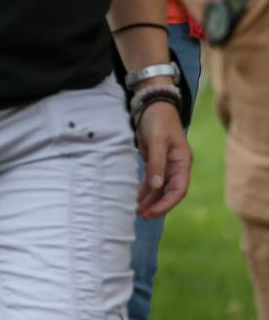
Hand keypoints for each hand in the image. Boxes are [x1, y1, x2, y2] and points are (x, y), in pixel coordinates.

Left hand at [136, 101, 191, 217]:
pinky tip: (137, 198)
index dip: (166, 203)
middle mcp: (176, 166)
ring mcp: (166, 164)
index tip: (152, 212)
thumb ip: (156, 163)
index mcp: (182, 162)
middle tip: (141, 215)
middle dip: (157, 205)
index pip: (178, 189)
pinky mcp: (155, 160)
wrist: (152, 104)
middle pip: (169, 191)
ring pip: (159, 187)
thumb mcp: (157, 140)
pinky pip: (152, 179)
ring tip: (137, 211)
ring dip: (150, 199)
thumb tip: (156, 187)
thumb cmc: (158, 120)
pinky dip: (146, 189)